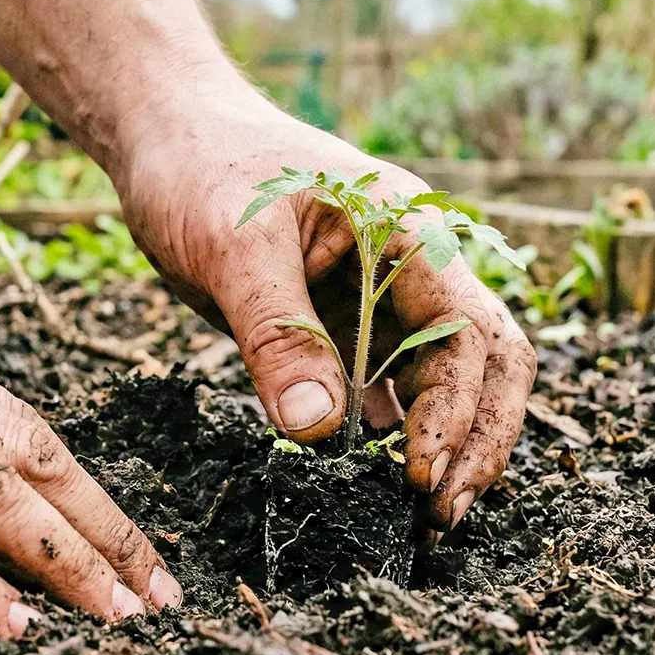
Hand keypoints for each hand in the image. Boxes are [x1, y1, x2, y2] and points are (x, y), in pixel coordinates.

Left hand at [120, 106, 536, 531]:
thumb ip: (278, 332)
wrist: (170, 138)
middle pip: (484, 359)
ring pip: (447, 377)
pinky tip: (384, 478)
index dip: (457, 410)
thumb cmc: (202, 169)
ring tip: (423, 515)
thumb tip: (318, 429)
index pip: (466, 331)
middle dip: (477, 438)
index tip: (419, 477)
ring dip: (447, 441)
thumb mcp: (232, 246)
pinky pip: (393, 382)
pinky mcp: (350, 323)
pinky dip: (399, 429)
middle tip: (442, 516)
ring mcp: (386, 296)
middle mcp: (414, 265)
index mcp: (407, 231)